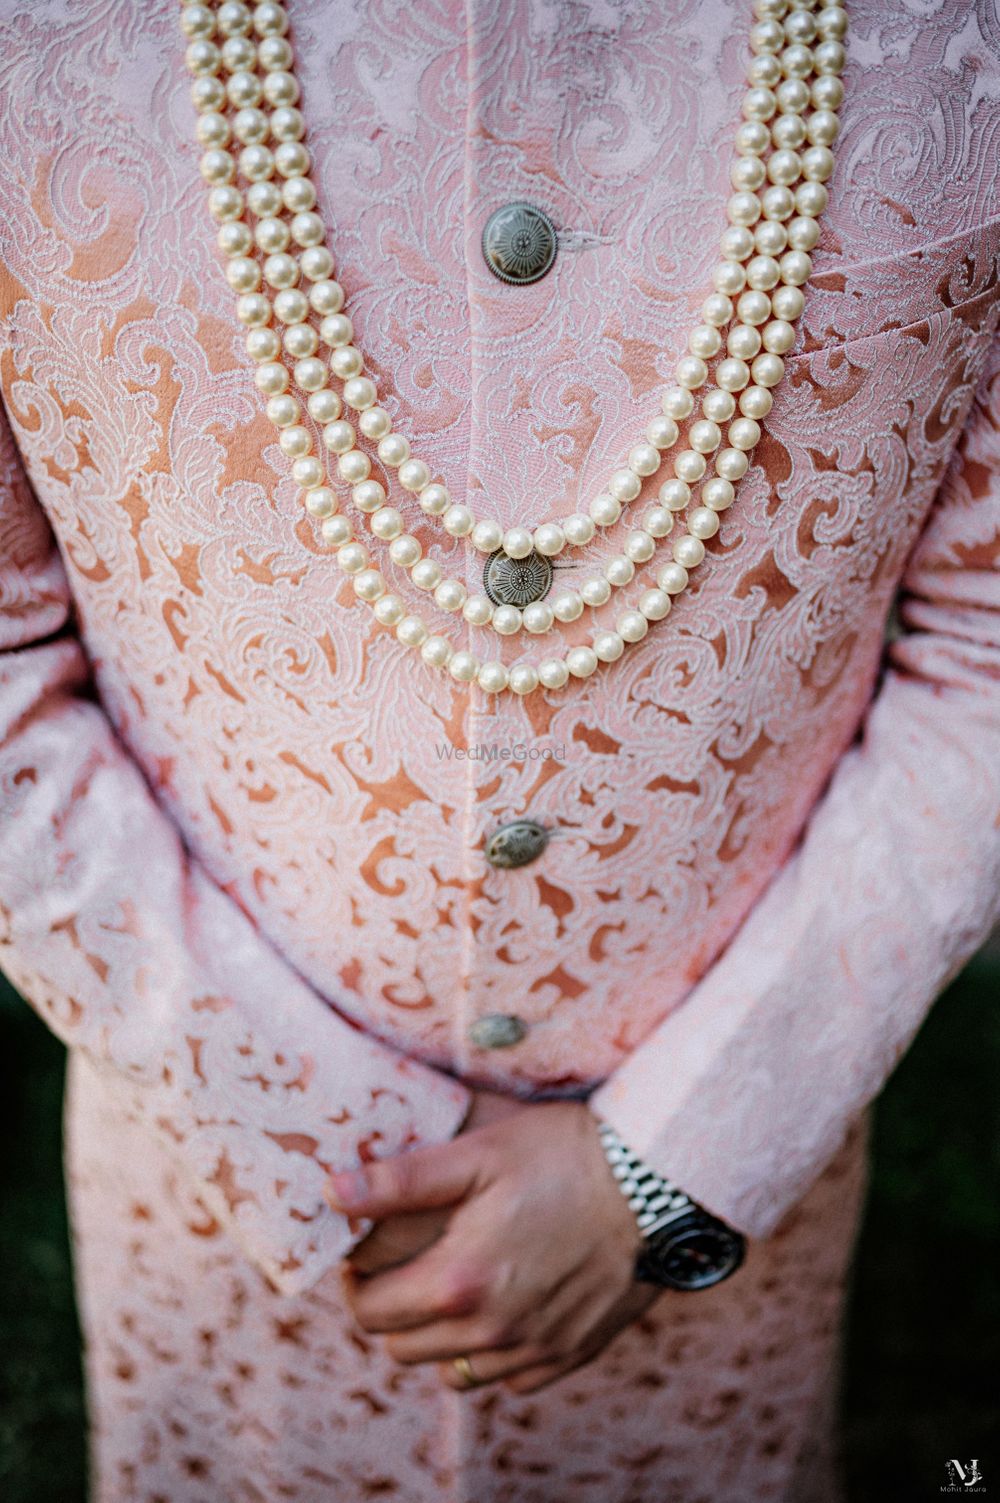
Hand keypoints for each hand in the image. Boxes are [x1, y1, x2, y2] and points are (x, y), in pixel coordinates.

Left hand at [326, 1101, 659, 1393]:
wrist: (656, 1184)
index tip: (366, 1253)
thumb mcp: (478, 1153)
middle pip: (402, 1348)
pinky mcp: (570, 1354)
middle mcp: (491, 1332)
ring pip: (451, 1371)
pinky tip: (504, 1303)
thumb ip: (400, 1180)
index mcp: (458, 1283)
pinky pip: (508, 1377)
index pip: (369, 1311)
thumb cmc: (564, 1156)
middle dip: (392, 1308)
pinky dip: (494, 1351)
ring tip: (453, 1281)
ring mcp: (533, 1349)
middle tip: (407, 1263)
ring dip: (438, 1335)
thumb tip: (332, 1194)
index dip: (356, 1281)